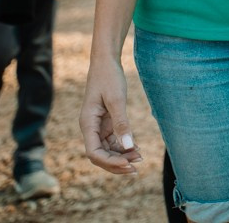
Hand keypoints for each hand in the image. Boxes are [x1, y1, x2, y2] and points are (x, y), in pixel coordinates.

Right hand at [81, 53, 142, 173]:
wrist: (106, 62)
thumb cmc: (109, 77)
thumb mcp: (117, 99)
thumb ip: (122, 123)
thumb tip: (129, 147)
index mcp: (87, 124)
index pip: (94, 153)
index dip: (109, 162)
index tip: (127, 163)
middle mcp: (90, 128)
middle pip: (101, 155)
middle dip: (117, 163)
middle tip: (137, 167)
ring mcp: (98, 127)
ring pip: (108, 150)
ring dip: (122, 156)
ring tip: (140, 158)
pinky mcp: (106, 123)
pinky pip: (113, 141)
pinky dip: (124, 147)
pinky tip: (137, 149)